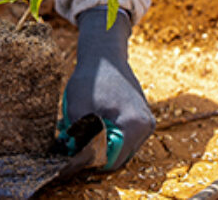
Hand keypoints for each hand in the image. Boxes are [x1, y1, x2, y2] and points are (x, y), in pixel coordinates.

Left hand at [63, 7, 154, 169]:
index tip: (71, 148)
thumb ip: (80, 138)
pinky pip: (123, 138)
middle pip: (118, 158)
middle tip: (72, 139)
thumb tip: (79, 161)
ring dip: (100, 144)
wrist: (104, 55)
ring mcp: (147, 124)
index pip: (111, 161)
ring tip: (81, 127)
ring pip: (120, 149)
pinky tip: (91, 121)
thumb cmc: (90, 78)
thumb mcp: (76, 109)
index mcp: (135, 125)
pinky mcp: (141, 119)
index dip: (88, 159)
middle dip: (94, 152)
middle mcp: (147, 127)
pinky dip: (107, 135)